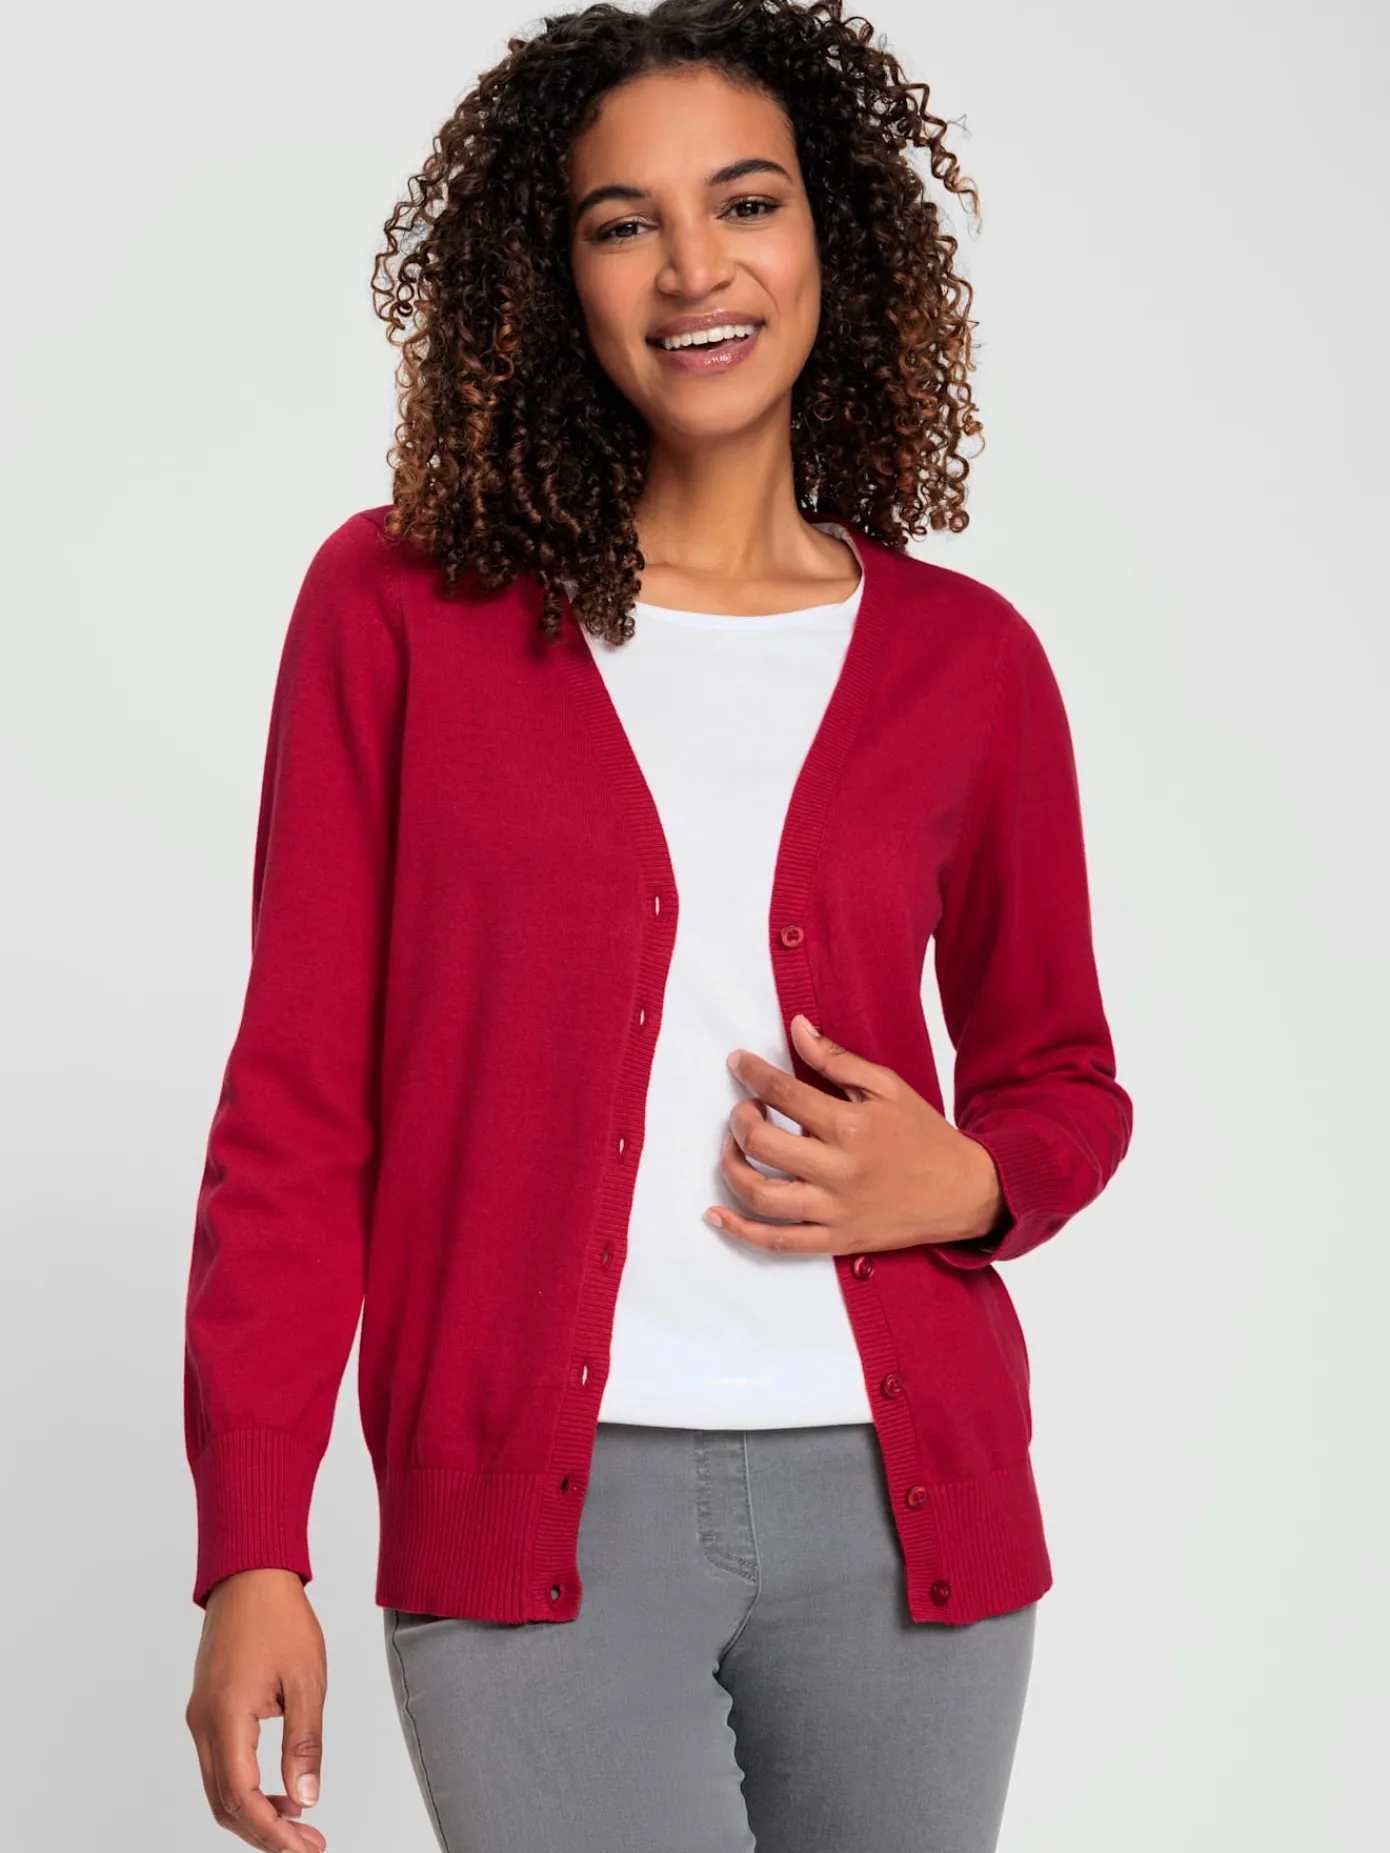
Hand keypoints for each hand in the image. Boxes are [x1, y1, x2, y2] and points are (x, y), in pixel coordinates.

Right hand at [185, 1568, 328, 1850]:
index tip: (304, 1848)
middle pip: (224, 1804)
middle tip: (307, 1844)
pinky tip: (278, 1790)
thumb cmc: (279, 1618)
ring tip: (299, 1822)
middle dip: (264, 1832)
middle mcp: (203, 1723)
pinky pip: (219, 1764)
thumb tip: (306, 1797)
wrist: (250, 1574)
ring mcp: (200, 1717)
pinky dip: (245, 1787)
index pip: (242, 1798)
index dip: (272, 1832)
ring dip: (254, 1813)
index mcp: (225, 1717)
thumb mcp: (306, 1681)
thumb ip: (305, 1742)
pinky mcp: (206, 1709)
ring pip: (219, 1788)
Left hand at [705, 1014, 1005, 1256]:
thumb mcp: (887, 1086)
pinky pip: (777, 1242)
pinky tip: (715, 1215)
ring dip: (731, 1167)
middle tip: (744, 1108)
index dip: (751, 1073)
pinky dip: (740, 1230)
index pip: (782, 1093)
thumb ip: (836, 1059)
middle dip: (739, 1119)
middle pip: (761, 1144)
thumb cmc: (923, 1135)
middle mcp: (838, 1170)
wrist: (964, 1191)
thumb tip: (796, 1028)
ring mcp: (834, 1211)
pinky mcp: (835, 1241)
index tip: (738, 1062)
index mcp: (851, 1126)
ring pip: (759, 1195)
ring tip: (733, 1148)